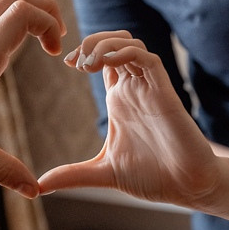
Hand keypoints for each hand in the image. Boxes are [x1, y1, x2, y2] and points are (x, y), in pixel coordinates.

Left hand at [39, 32, 222, 209]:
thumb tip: (40, 186)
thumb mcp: (103, 172)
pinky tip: (106, 64)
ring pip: (130, 44)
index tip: (66, 63)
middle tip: (75, 61)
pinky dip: (125, 53)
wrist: (188, 188)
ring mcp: (149, 88)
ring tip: (88, 62)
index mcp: (120, 98)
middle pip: (114, 42)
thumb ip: (72, 175)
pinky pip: (147, 59)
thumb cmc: (152, 176)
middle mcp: (134, 88)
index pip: (102, 58)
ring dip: (105, 44)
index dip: (83, 52)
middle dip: (91, 42)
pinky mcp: (165, 93)